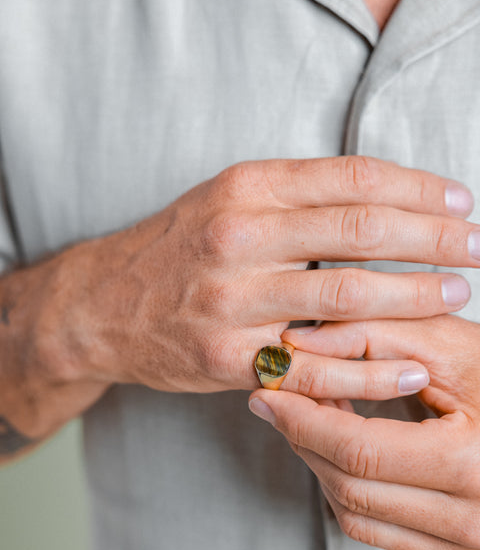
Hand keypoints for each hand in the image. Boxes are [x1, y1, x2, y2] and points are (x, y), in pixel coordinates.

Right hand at [70, 156, 476, 393]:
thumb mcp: (226, 199)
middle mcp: (238, 238)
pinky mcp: (227, 359)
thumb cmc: (177, 248)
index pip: (351, 178)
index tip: (459, 201)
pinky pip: (312, 367)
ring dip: (414, 297)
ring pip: (344, 297)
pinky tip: (409, 368)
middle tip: (477, 249)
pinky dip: (368, 371)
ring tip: (457, 296)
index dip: (416, 189)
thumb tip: (381, 200)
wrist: (102, 305)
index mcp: (245, 189)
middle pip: (358, 232)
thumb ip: (295, 196)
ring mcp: (231, 302)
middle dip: (432, 239)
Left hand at [249, 315, 479, 549]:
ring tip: (307, 419)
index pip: (358, 452)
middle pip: (350, 485)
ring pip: (357, 513)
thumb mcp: (459, 347)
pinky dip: (346, 491)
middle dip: (302, 438)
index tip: (267, 391)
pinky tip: (339, 451)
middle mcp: (475, 520)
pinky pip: (379, 531)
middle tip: (278, 399)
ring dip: (318, 465)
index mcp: (475, 465)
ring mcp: (471, 546)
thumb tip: (297, 342)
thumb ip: (377, 333)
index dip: (302, 419)